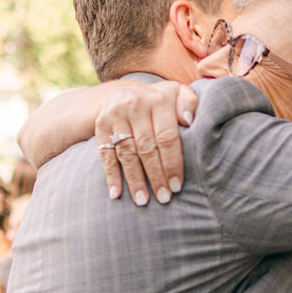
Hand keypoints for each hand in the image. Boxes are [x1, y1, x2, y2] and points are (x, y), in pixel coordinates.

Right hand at [93, 81, 195, 205]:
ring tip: (142, 200)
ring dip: (135, 179)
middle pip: (147, 147)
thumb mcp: (175, 93)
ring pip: (127, 153)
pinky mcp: (101, 125)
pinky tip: (116, 194)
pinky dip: (111, 175)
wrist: (118, 92)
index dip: (172, 163)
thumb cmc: (156, 102)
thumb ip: (188, 103)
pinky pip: (106, 154)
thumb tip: (190, 121)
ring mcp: (116, 115)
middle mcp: (136, 105)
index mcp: (159, 100)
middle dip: (156, 176)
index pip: (167, 137)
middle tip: (163, 198)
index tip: (177, 186)